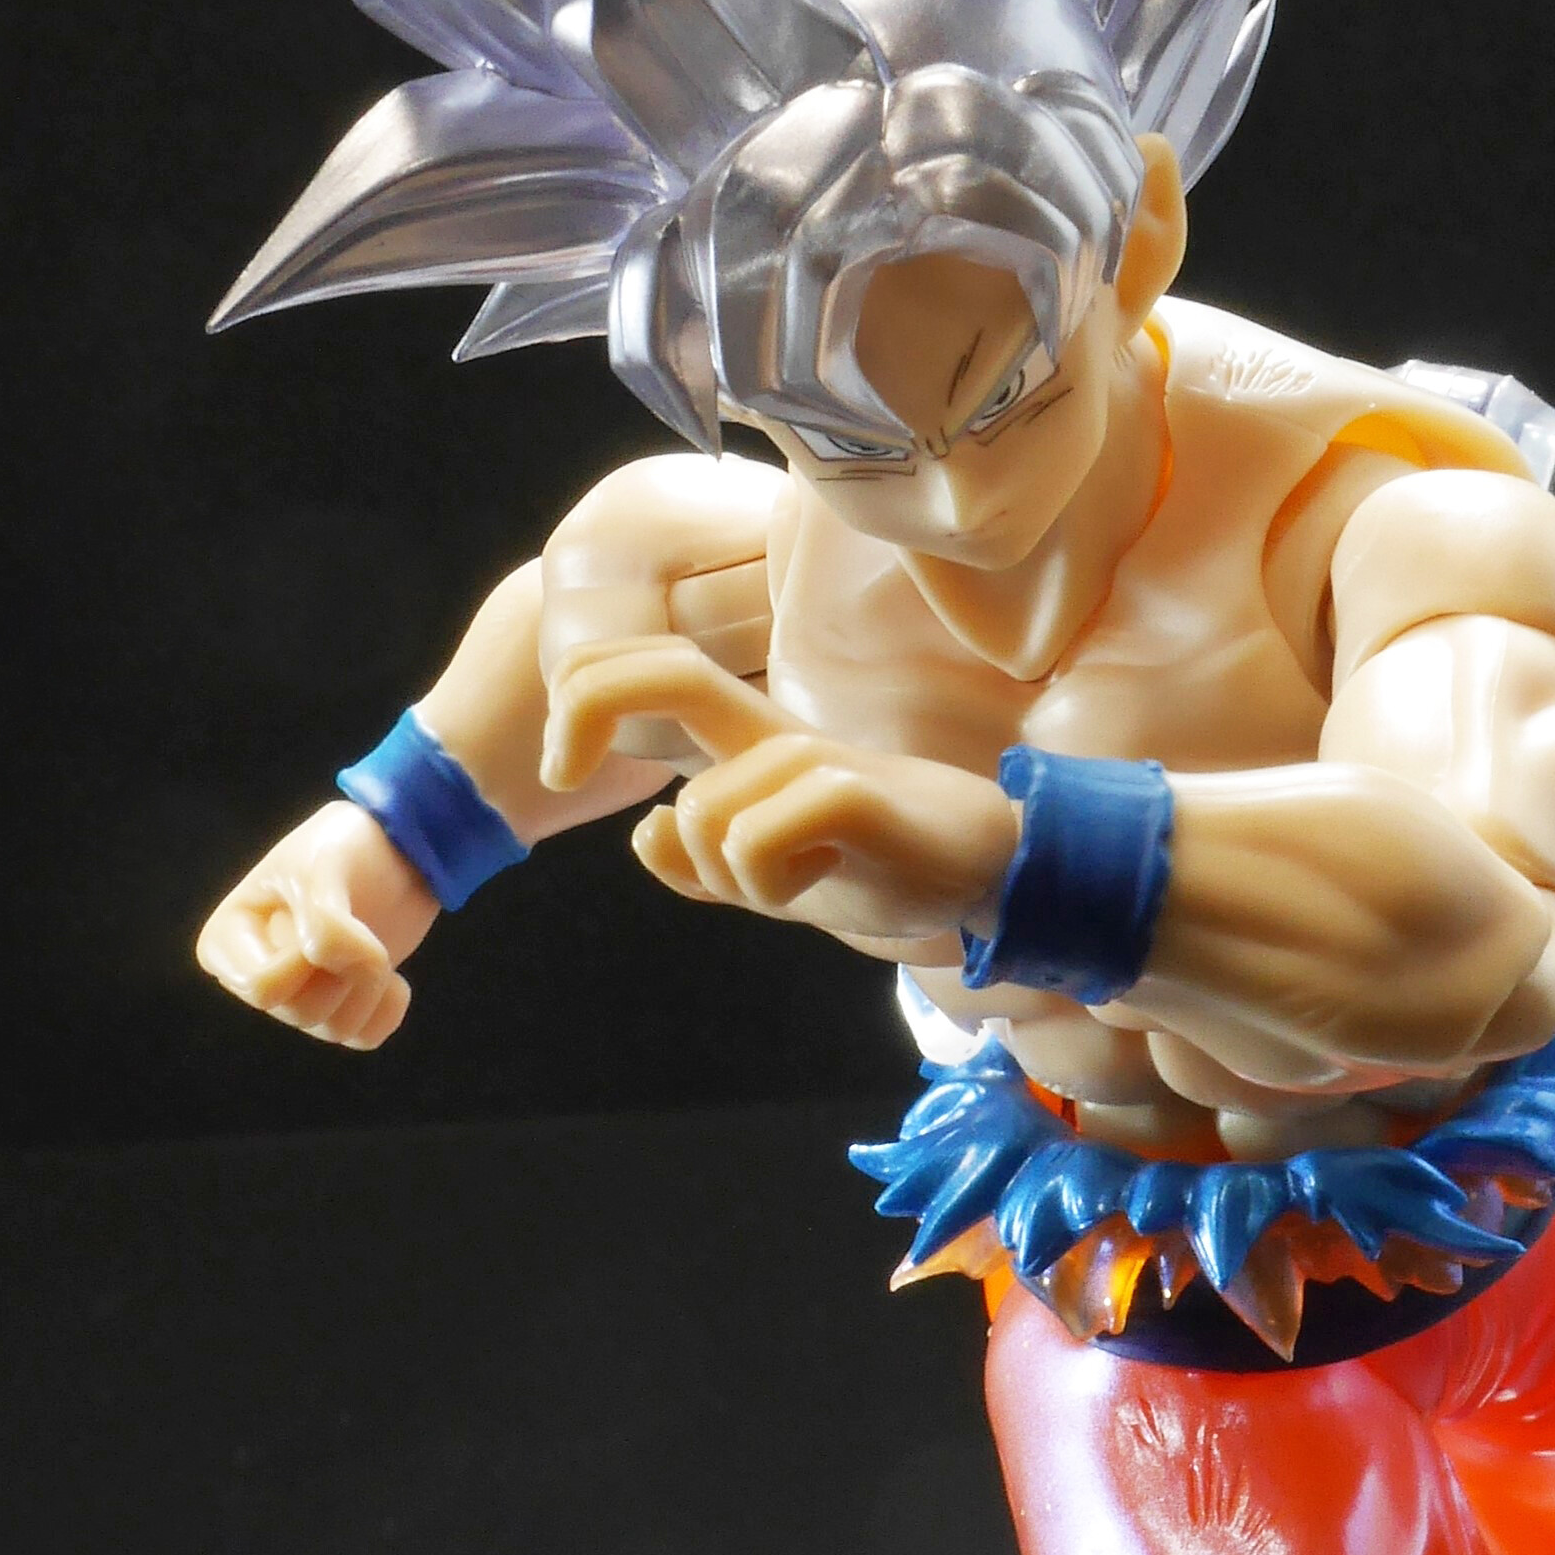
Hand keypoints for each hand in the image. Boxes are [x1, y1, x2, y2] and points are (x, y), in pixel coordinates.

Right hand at [195, 800, 439, 1047]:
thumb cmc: (345, 847)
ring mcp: (299, 995)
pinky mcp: (342, 1007)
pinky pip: (363, 1038)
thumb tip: (329, 966)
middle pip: (298, 1011)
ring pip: (332, 1028)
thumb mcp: (324, 867)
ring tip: (373, 945)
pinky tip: (394, 978)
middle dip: (342, 972)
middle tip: (356, 927)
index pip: (260, 988)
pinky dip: (387, 1009)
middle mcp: (255, 974)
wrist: (399, 850)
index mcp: (228, 939)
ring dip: (368, 987)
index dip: (304, 963)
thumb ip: (323, 921)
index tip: (321, 917)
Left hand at [546, 637, 1016, 951]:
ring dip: (731, 875)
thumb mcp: (779, 884)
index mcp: (752, 747)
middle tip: (559, 772)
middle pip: (665, 673)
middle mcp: (776, 737)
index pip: (656, 670)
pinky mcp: (855, 790)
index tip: (559, 766)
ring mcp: (816, 759)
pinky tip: (827, 883)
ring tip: (804, 882)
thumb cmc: (892, 867)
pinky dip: (771, 884)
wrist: (996, 876)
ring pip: (705, 812)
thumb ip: (710, 869)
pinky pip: (757, 839)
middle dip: (583, 708)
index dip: (585, 692)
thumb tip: (646, 833)